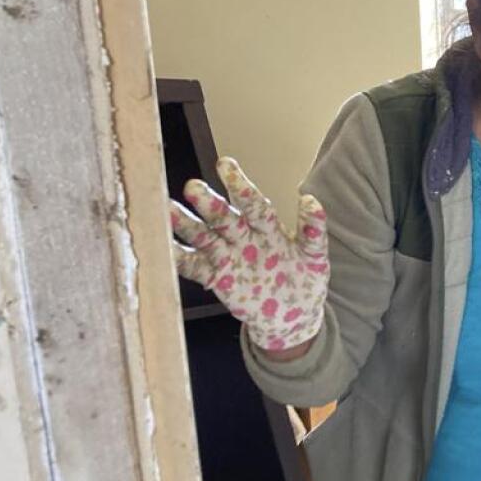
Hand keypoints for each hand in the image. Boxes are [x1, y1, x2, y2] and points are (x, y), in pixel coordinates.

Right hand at [170, 157, 328, 351]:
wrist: (294, 316)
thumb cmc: (305, 280)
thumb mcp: (315, 257)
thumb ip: (313, 230)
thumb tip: (310, 199)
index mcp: (268, 229)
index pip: (253, 204)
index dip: (240, 185)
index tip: (225, 164)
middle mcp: (244, 239)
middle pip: (224, 218)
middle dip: (209, 203)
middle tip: (193, 187)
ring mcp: (228, 258)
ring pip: (204, 238)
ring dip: (187, 226)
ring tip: (167, 210)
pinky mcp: (217, 279)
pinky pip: (195, 268)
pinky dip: (179, 259)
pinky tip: (164, 248)